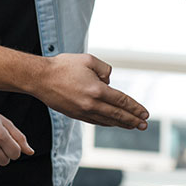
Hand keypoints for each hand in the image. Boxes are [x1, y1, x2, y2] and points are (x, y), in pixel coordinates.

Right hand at [34, 53, 148, 129]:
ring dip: (121, 124)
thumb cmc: (63, 66)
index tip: (145, 113)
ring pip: (107, 121)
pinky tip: (113, 122)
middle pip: (118, 115)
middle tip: (144, 125)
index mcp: (97, 90)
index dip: (135, 108)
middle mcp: (91, 104)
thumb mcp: (88, 60)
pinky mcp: (75, 115)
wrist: (40, 78)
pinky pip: (96, 121)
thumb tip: (109, 80)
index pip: (122, 101)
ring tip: (132, 125)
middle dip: (133, 120)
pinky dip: (107, 123)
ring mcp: (83, 111)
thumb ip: (104, 69)